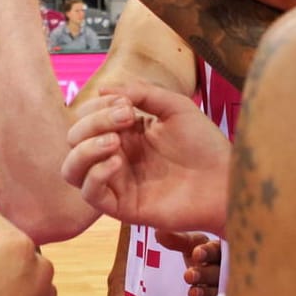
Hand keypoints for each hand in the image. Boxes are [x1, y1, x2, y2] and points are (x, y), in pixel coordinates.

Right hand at [62, 83, 229, 233]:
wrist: (224, 180)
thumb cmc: (204, 144)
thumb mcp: (174, 106)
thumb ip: (141, 92)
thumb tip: (102, 89)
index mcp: (124, 134)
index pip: (86, 118)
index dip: (97, 107)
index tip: (127, 104)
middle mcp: (115, 157)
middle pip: (74, 139)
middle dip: (92, 122)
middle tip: (126, 118)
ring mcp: (117, 182)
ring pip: (71, 169)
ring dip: (85, 150)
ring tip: (114, 142)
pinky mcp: (122, 207)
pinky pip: (90, 194)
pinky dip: (96, 174)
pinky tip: (118, 161)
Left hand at [154, 230, 222, 295]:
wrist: (208, 276)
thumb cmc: (202, 255)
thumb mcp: (192, 245)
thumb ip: (177, 240)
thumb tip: (159, 233)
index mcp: (220, 252)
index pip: (217, 251)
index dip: (208, 252)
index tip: (196, 253)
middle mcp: (225, 272)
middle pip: (219, 274)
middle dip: (205, 274)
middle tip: (189, 275)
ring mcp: (222, 292)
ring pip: (216, 294)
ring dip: (203, 293)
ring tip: (191, 292)